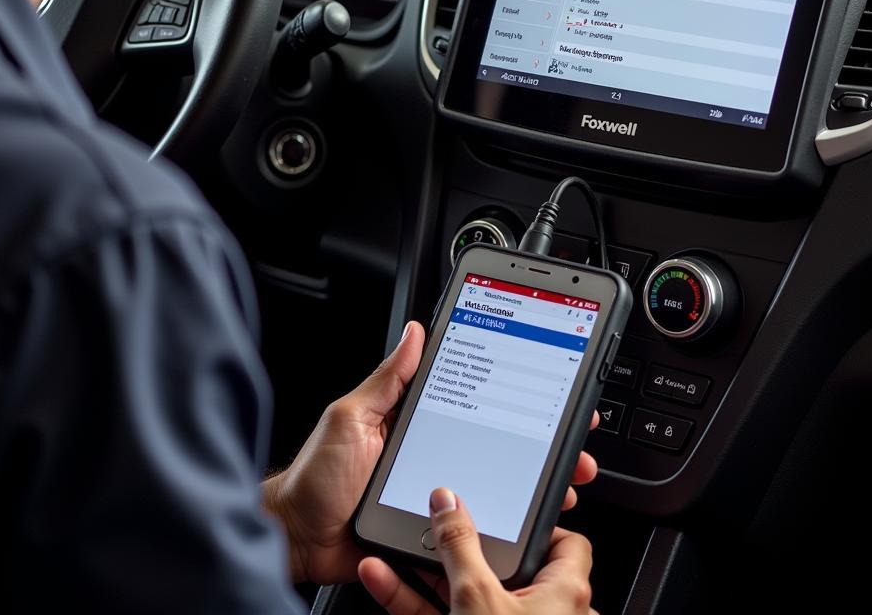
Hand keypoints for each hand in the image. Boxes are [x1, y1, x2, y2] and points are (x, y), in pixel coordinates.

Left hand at [263, 322, 600, 584]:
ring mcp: (436, 497)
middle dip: (543, 449)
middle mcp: (434, 457)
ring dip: (535, 489)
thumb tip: (416, 333)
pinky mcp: (432, 534)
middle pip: (499, 449)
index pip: (477, 405)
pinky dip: (505, 530)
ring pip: (496, 491)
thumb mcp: (352, 417)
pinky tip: (533, 524)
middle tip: (574, 448)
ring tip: (566, 486)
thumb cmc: (317, 477)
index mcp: (418, 423)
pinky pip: (473, 532)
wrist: (298, 539)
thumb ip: (387, 380)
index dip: (515, 399)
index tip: (551, 393)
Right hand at [358, 488, 597, 614]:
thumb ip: (460, 544)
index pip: (563, 542)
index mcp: (565, 593)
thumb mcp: (477, 597)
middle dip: (457, 547)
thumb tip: (448, 501)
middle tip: (432, 526)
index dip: (534, 523)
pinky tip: (383, 582)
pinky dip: (415, 603)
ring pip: (464, 596)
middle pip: (500, 566)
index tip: (500, 510)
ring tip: (391, 550)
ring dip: (424, 574)